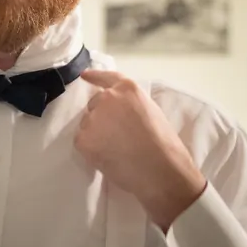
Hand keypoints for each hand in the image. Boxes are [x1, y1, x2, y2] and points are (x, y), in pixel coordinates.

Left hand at [75, 70, 206, 229]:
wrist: (159, 170)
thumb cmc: (163, 144)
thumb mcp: (151, 111)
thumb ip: (131, 104)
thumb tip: (118, 109)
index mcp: (127, 89)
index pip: (107, 78)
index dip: (95, 76)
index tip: (85, 76)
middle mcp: (106, 98)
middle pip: (95, 105)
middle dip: (102, 117)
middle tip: (118, 136)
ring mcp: (92, 118)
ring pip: (88, 124)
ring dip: (96, 134)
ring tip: (117, 149)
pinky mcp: (82, 138)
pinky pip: (83, 142)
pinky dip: (91, 150)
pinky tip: (108, 157)